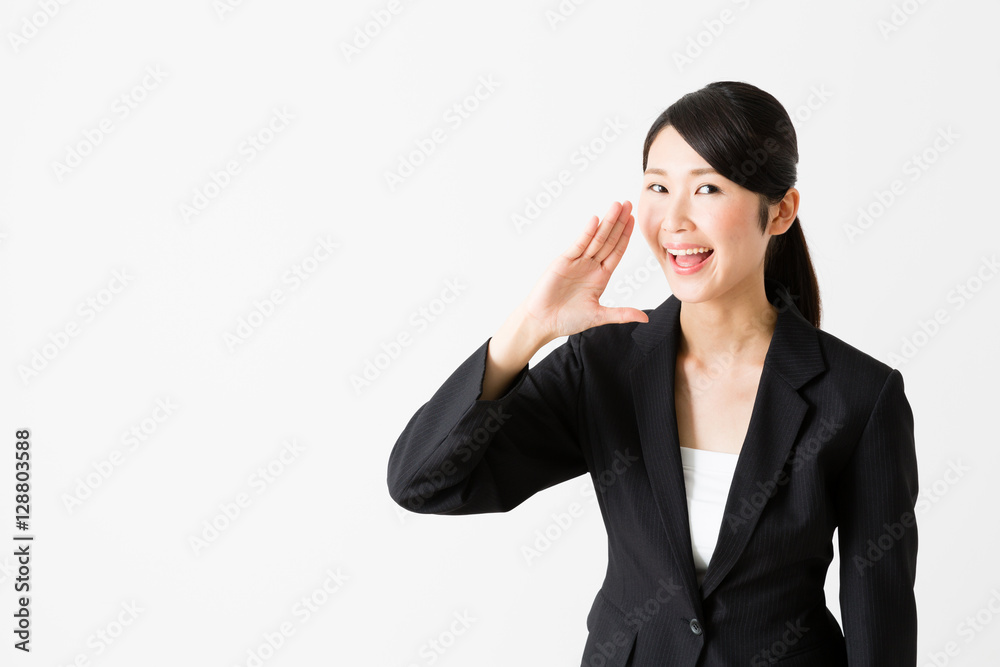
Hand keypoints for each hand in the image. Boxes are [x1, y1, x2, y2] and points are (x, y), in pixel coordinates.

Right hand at [518, 200, 649, 342]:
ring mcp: (577, 262)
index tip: (633, 220)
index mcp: (601, 277)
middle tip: (629, 204)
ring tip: (617, 206)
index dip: (625, 236)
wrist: (542, 321)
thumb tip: (645, 319)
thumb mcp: (599, 316)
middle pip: (608, 240)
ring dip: (607, 222)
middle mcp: (590, 266)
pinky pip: (578, 245)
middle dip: (619, 222)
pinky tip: (595, 221)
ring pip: (595, 239)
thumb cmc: (567, 320)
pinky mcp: (563, 261)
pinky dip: (587, 233)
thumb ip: (622, 314)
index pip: (617, 252)